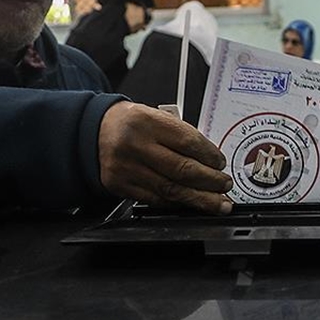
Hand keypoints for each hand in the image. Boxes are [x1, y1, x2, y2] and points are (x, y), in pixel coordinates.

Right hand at [98, 102, 232, 213]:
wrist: (95, 132)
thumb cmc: (130, 124)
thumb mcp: (154, 116)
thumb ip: (180, 135)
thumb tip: (210, 160)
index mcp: (146, 121)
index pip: (187, 141)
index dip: (209, 156)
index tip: (221, 163)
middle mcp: (135, 145)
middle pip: (182, 169)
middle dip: (210, 181)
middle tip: (224, 185)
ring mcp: (127, 168)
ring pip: (172, 189)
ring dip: (200, 198)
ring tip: (217, 202)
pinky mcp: (121, 186)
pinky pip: (156, 199)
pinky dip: (178, 203)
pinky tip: (191, 203)